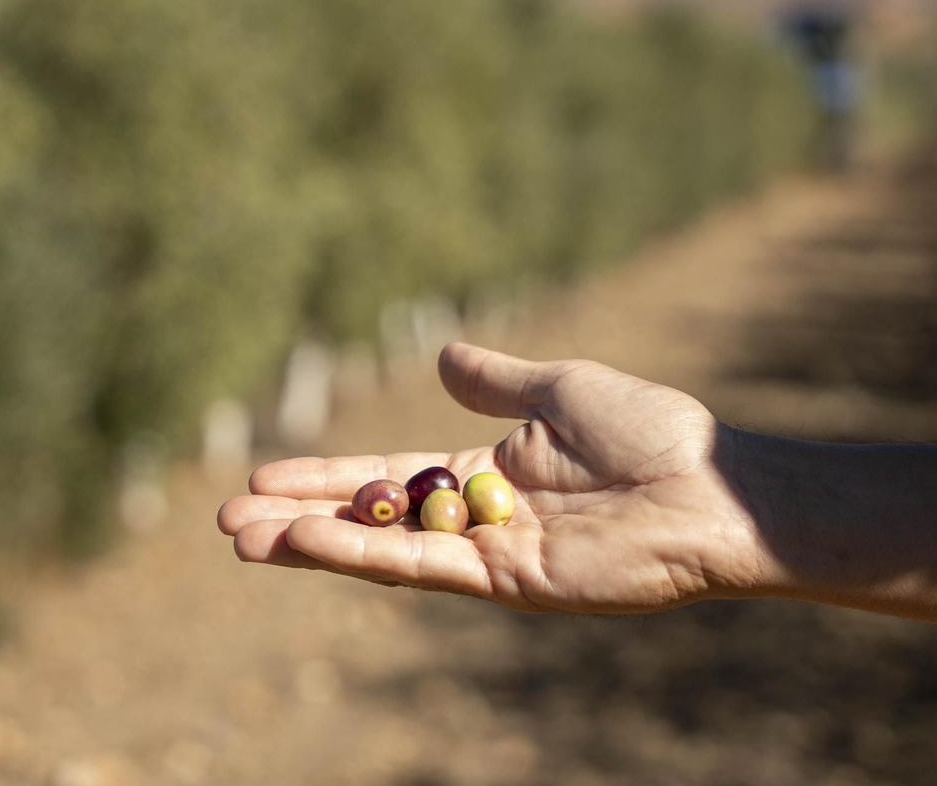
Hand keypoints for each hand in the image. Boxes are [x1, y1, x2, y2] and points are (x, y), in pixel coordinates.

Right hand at [218, 342, 762, 612]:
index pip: (383, 476)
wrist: (709, 487)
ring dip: (310, 545)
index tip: (262, 478)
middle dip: (297, 520)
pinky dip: (361, 554)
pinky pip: (420, 567)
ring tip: (245, 540)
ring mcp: (486, 553)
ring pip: (380, 548)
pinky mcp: (506, 581)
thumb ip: (496, 380)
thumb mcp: (559, 389)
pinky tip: (308, 543)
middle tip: (227, 522)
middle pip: (366, 518)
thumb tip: (442, 355)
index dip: (323, 479)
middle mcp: (473, 517)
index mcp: (482, 471)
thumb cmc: (650, 432)